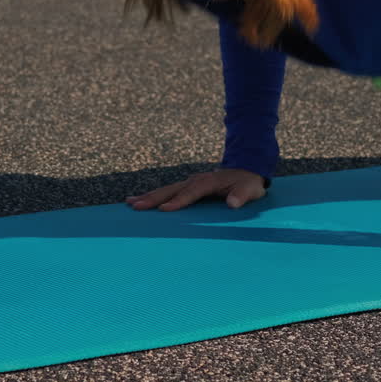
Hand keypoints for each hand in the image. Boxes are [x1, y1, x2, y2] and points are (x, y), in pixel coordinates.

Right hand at [126, 168, 266, 210]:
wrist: (246, 170)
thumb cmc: (248, 184)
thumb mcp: (250, 189)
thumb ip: (242, 196)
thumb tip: (232, 203)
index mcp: (208, 182)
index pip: (191, 193)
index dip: (178, 201)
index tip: (164, 210)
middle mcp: (195, 180)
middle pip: (171, 190)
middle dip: (153, 198)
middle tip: (135, 205)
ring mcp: (190, 182)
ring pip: (166, 190)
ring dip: (148, 196)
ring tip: (130, 202)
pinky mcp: (187, 187)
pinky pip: (168, 192)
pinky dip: (154, 196)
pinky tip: (140, 201)